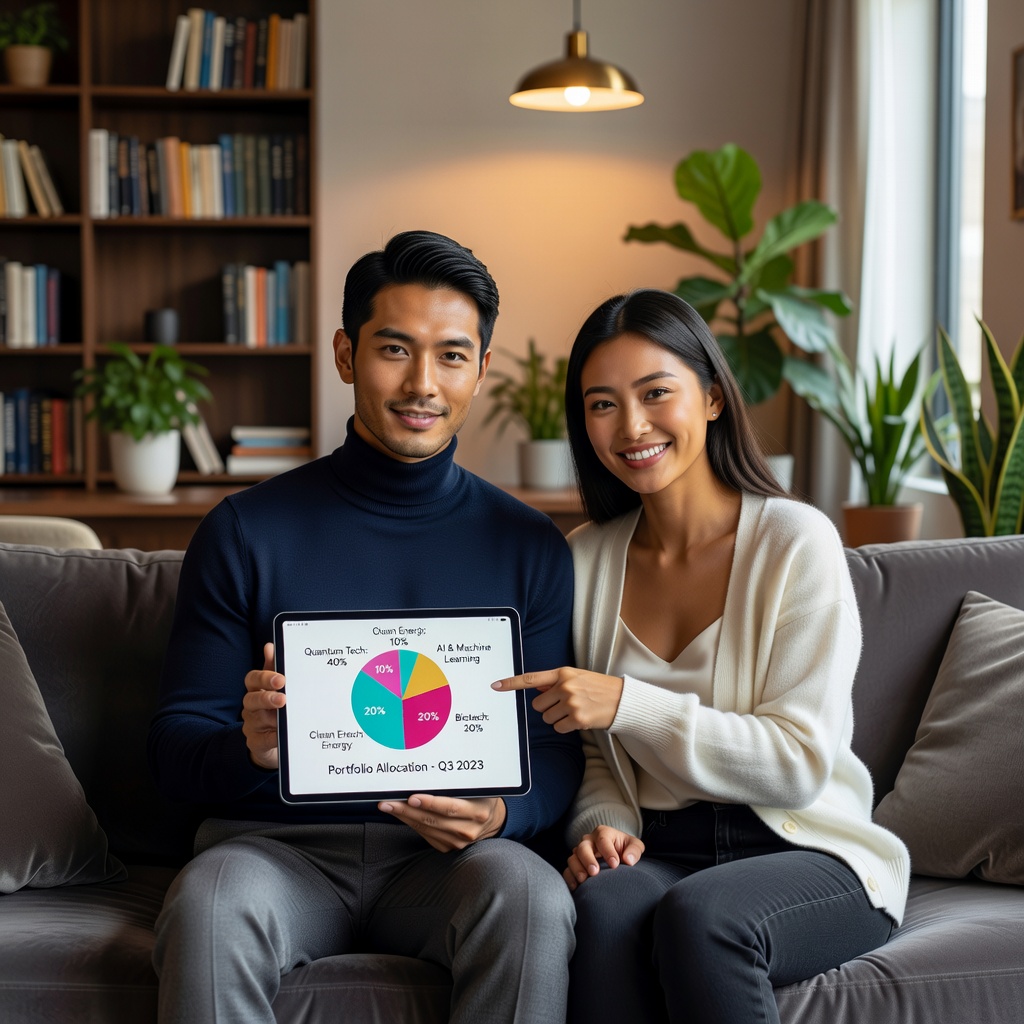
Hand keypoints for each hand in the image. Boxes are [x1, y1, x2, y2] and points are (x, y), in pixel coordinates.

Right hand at [241, 641, 284, 769]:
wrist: (271, 742)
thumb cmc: (276, 709)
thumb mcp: (276, 688)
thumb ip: (274, 668)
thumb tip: (270, 646)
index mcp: (256, 690)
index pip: (253, 679)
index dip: (264, 677)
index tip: (280, 678)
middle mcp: (251, 706)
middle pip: (252, 699)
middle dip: (267, 698)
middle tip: (283, 698)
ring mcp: (252, 725)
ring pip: (259, 720)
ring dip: (274, 718)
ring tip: (288, 716)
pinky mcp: (256, 743)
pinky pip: (264, 740)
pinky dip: (274, 737)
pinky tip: (283, 734)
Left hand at [379, 794, 506, 851]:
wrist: (493, 820)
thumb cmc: (482, 797)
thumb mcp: (478, 787)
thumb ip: (461, 783)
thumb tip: (432, 770)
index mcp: (478, 812)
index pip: (450, 808)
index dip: (430, 803)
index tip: (412, 797)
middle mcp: (468, 829)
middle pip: (433, 819)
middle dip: (407, 810)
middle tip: (388, 802)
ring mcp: (457, 841)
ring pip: (426, 828)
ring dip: (405, 817)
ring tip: (389, 806)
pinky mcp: (447, 847)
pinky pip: (425, 835)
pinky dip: (411, 824)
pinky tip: (401, 814)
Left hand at [492, 667, 623, 731]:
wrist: (623, 699)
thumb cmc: (599, 687)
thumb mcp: (578, 677)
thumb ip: (556, 682)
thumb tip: (538, 691)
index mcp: (563, 673)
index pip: (532, 678)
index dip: (512, 683)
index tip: (496, 685)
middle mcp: (565, 686)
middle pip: (538, 705)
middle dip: (548, 708)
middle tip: (565, 705)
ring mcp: (571, 703)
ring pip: (547, 718)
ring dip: (558, 718)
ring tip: (576, 710)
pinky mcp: (578, 719)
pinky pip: (559, 727)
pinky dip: (567, 726)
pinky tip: (581, 719)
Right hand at [564, 825, 644, 890]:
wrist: (616, 855)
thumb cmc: (625, 849)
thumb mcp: (634, 845)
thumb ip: (634, 850)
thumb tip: (628, 860)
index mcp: (603, 833)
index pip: (602, 839)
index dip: (607, 851)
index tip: (615, 864)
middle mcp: (588, 841)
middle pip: (583, 847)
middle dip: (588, 859)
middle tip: (595, 872)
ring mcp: (579, 853)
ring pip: (573, 858)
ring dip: (577, 869)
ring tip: (583, 880)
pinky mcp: (575, 866)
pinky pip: (567, 871)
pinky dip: (569, 878)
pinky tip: (576, 887)